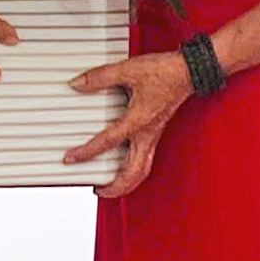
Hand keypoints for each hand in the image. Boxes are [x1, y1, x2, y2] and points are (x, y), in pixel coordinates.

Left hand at [65, 51, 193, 198]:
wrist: (188, 72)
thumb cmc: (165, 72)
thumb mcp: (129, 69)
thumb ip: (101, 77)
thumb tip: (79, 84)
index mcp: (138, 121)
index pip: (108, 142)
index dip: (87, 152)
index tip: (71, 158)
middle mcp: (147, 134)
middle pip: (134, 173)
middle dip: (116, 187)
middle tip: (98, 190)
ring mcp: (153, 135)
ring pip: (142, 169)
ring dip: (127, 182)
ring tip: (111, 185)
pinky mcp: (156, 131)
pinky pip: (145, 158)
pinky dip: (134, 168)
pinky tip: (124, 163)